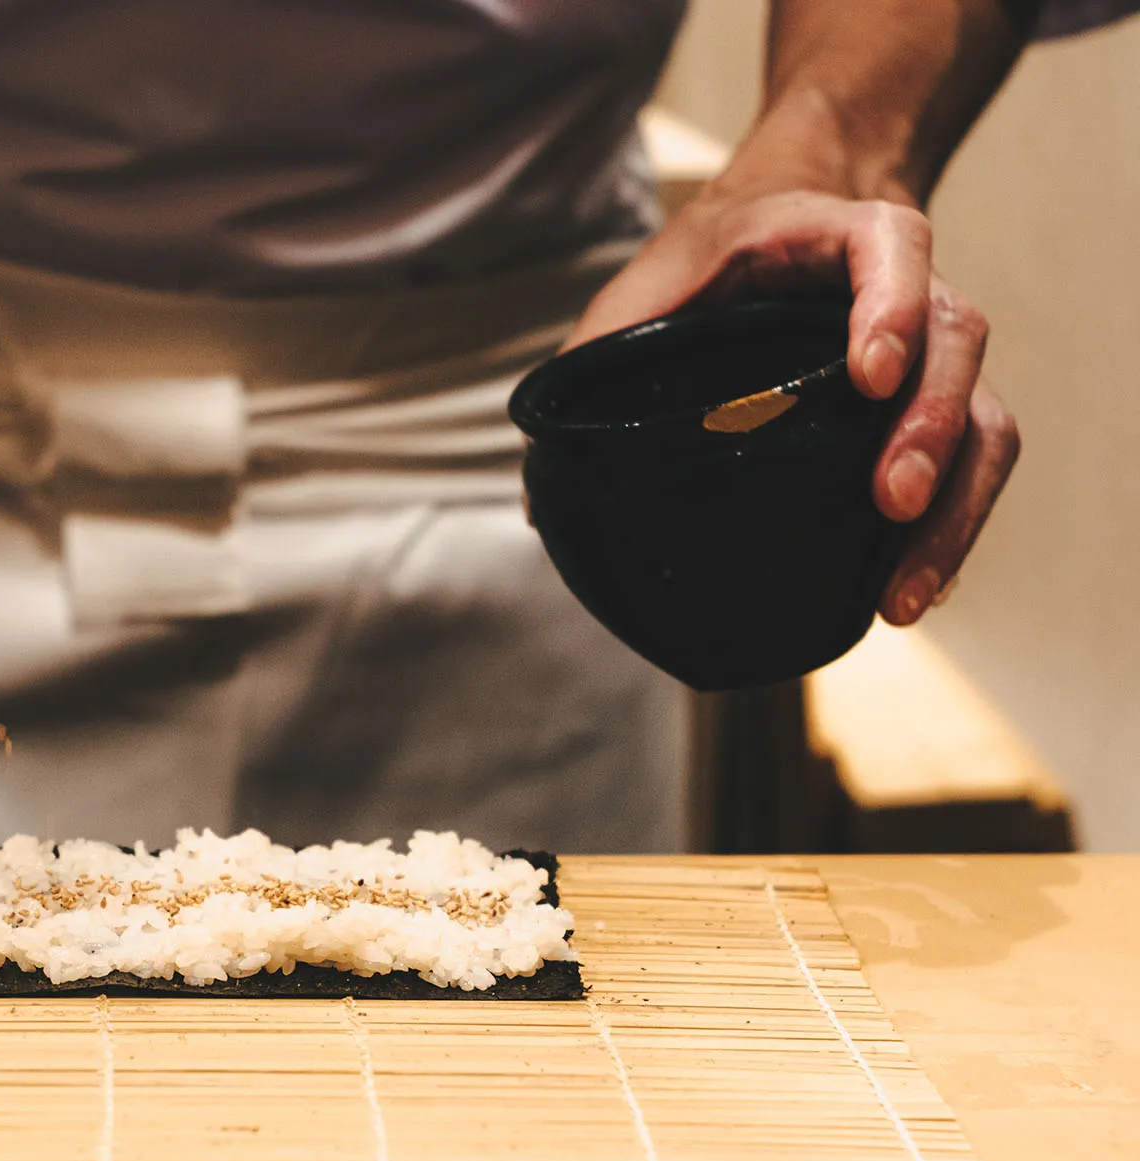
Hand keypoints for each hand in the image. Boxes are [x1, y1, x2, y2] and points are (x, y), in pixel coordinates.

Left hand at [569, 189, 1018, 626]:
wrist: (789, 214)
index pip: (892, 248)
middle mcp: (912, 286)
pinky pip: (976, 462)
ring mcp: (934, 351)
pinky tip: (913, 590)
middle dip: (930, 426)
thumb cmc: (712, 257)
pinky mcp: (941, 406)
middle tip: (891, 501)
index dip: (890, 307)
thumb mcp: (646, 287)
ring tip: (904, 591)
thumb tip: (533, 499)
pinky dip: (955, 525)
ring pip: (983, 417)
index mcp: (843, 235)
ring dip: (956, 504)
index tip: (867, 375)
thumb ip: (597, 359)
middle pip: (953, 344)